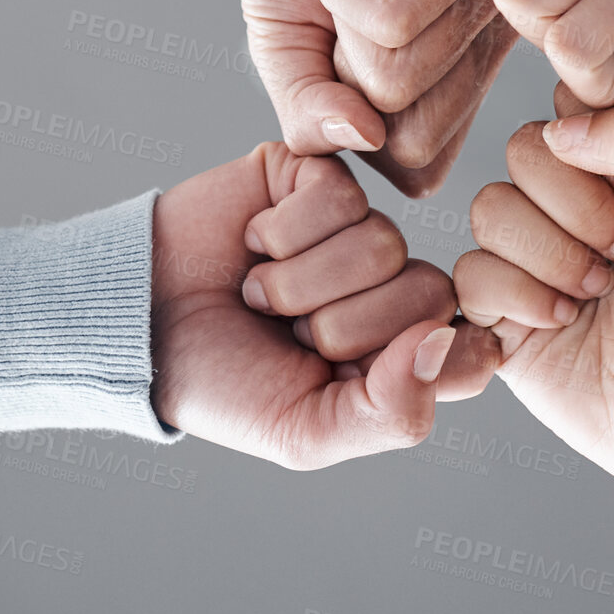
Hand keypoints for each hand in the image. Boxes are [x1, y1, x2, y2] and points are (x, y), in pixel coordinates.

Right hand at [149, 145, 498, 468]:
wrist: (139, 322)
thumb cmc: (222, 384)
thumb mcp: (305, 433)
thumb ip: (391, 411)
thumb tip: (444, 340)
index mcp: (403, 356)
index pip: (474, 350)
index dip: (433, 361)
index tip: (367, 373)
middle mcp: (391, 288)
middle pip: (429, 292)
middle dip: (343, 327)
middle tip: (288, 335)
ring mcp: (358, 230)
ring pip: (383, 243)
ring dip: (301, 282)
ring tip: (261, 293)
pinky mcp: (319, 179)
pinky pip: (339, 196)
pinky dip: (283, 234)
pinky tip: (255, 244)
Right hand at [226, 0, 515, 195]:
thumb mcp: (286, 52)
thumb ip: (309, 114)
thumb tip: (357, 142)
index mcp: (456, 80)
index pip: (419, 170)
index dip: (350, 126)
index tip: (335, 55)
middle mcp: (484, 46)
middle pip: (407, 136)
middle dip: (339, 78)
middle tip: (342, 7)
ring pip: (398, 77)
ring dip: (338, 21)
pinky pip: (393, 18)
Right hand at [455, 90, 613, 613]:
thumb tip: (558, 124)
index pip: (571, 111)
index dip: (596, 149)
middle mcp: (572, 206)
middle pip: (523, 151)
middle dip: (578, 210)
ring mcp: (532, 257)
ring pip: (489, 208)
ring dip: (552, 258)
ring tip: (596, 295)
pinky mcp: (498, 313)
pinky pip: (469, 272)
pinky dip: (521, 298)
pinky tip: (564, 324)